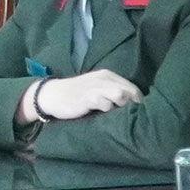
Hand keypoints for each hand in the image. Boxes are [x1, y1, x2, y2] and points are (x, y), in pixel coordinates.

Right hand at [29, 70, 143, 121]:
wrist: (53, 95)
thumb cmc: (77, 93)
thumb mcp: (96, 87)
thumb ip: (111, 90)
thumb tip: (131, 102)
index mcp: (107, 75)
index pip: (131, 86)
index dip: (136, 99)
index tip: (134, 110)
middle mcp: (103, 79)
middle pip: (128, 90)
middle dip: (131, 103)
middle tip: (127, 114)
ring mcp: (96, 88)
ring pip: (120, 95)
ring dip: (121, 105)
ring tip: (115, 112)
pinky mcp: (89, 98)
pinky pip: (107, 105)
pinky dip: (108, 110)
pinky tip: (102, 113)